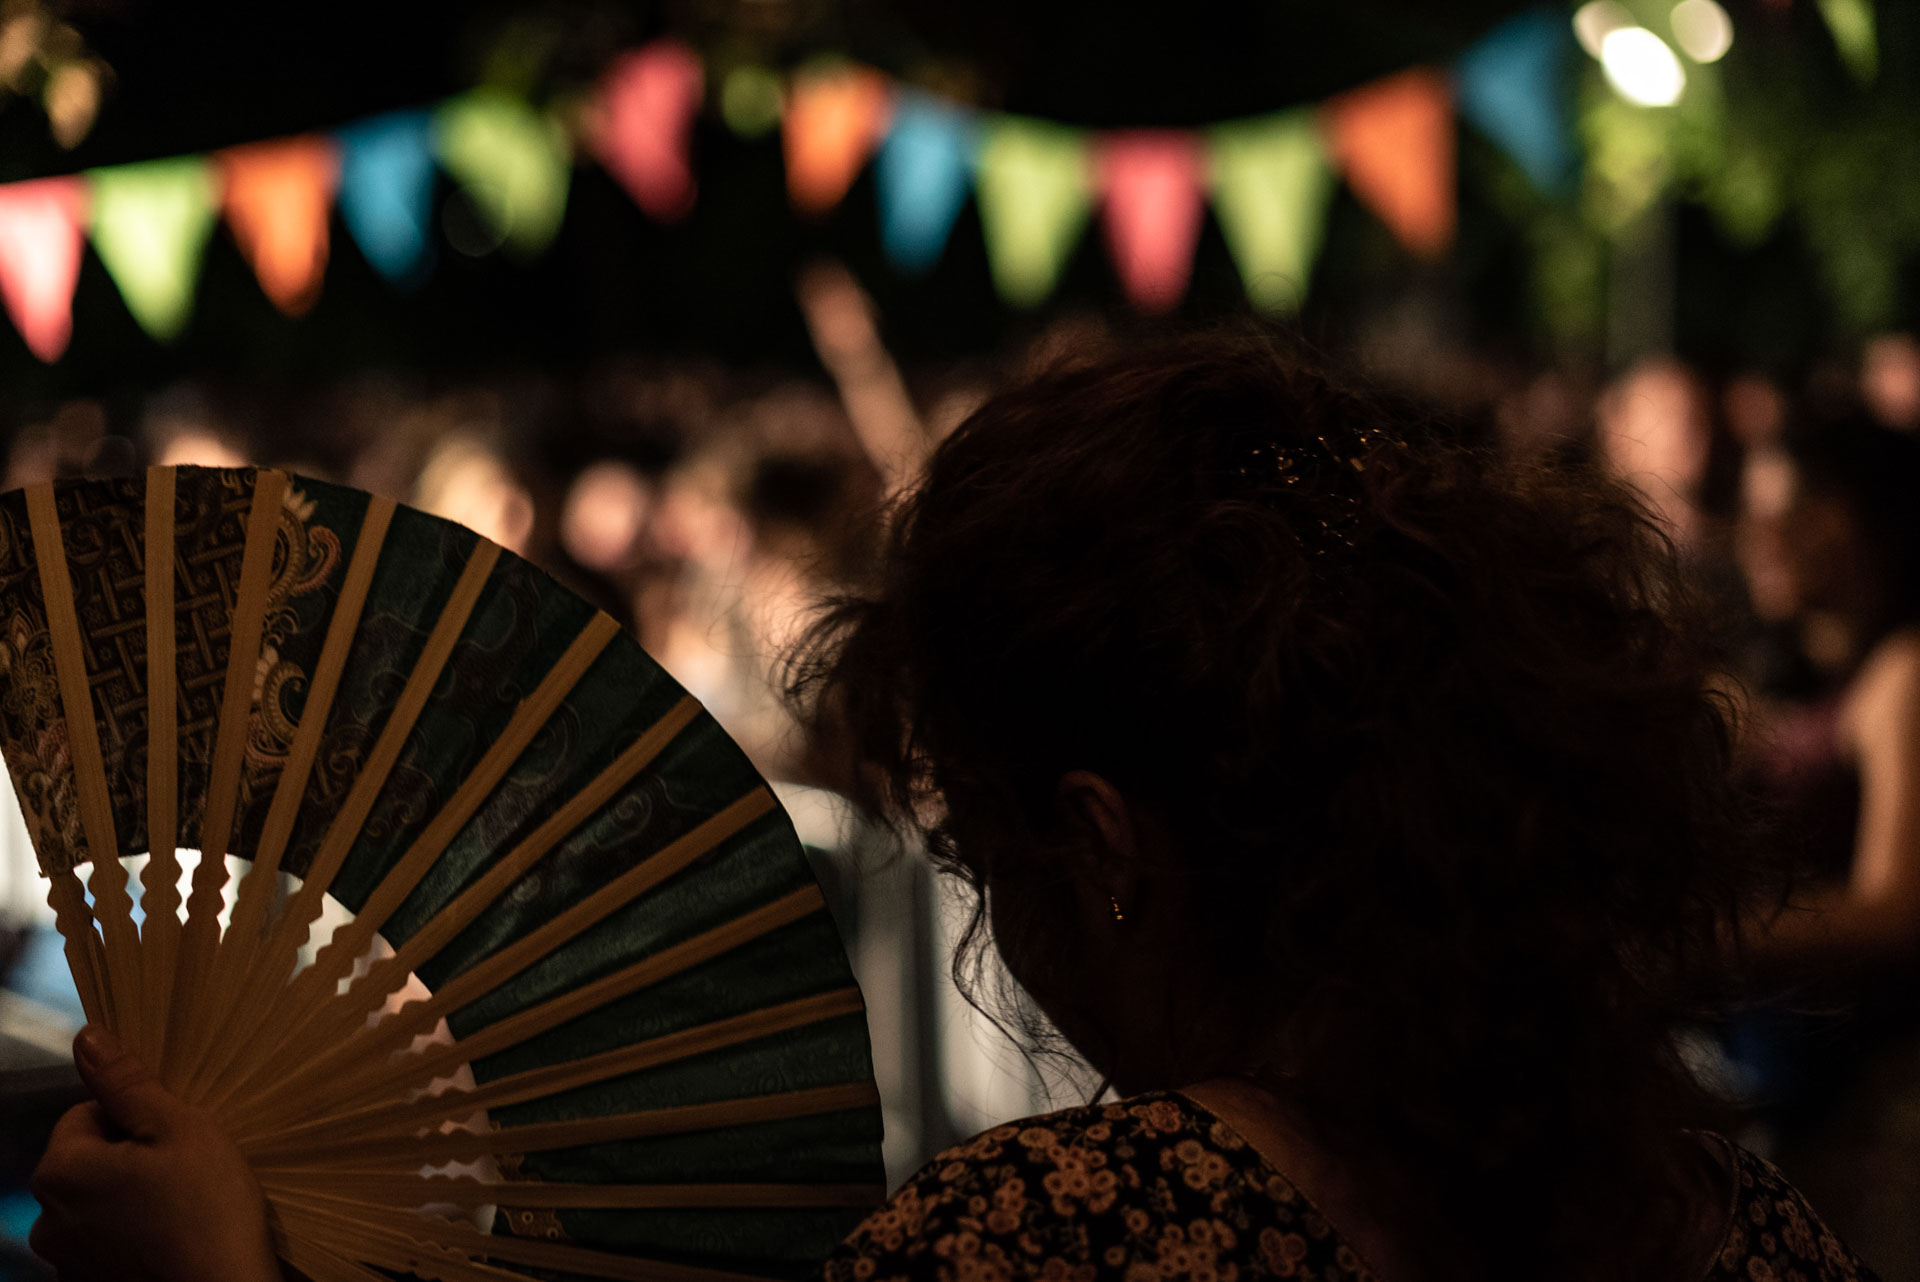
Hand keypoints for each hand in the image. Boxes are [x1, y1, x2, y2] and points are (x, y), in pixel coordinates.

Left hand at [29, 1026, 280, 1281]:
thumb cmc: (207, 1210)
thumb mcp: (179, 1128)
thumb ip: (127, 1083)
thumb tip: (88, 1038)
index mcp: (60, 1170)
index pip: (87, 1113)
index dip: (137, 1117)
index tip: (176, 1136)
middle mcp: (47, 1218)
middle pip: (90, 1159)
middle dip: (132, 1158)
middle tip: (185, 1169)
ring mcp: (65, 1259)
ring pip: (99, 1201)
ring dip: (133, 1197)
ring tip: (183, 1206)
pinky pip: (107, 1241)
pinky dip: (135, 1234)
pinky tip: (174, 1236)